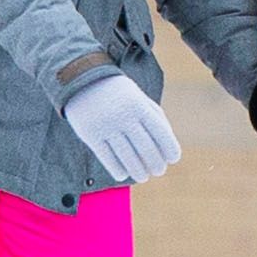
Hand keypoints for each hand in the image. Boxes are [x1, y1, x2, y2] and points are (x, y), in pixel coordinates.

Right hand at [62, 72, 181, 184]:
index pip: (161, 133)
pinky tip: (123, 175)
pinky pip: (107, 158)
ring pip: (127, 157)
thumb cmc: (119, 93)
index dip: (170, 148)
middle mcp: (124, 117)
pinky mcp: (91, 135)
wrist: (83, 80)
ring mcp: (106, 126)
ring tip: (143, 176)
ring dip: (138, 171)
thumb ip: (155, 117)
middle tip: (159, 171)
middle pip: (146, 148)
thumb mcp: (139, 98)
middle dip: (156, 164)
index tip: (173, 159)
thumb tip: (167, 145)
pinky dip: (117, 169)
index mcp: (139, 106)